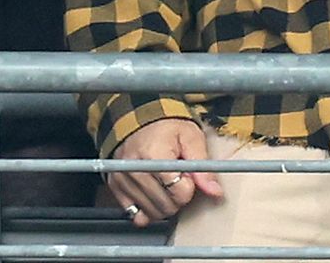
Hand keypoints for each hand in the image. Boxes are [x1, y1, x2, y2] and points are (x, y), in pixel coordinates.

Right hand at [108, 119, 222, 224]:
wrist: (138, 115)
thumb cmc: (166, 126)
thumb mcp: (190, 137)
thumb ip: (203, 165)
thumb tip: (214, 191)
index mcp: (153, 154)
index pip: (180, 192)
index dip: (189, 184)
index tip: (185, 171)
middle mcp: (134, 167)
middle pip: (167, 206)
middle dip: (177, 195)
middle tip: (175, 176)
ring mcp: (122, 177)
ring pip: (152, 213)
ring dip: (163, 203)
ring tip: (163, 181)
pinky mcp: (115, 184)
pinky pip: (134, 214)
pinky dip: (145, 208)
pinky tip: (151, 193)